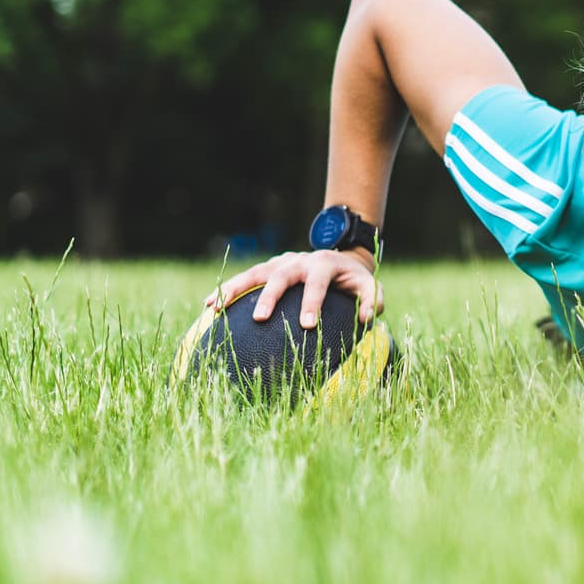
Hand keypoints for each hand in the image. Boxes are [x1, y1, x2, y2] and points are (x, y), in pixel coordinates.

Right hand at [205, 249, 382, 327]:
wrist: (341, 258)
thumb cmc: (354, 280)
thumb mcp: (370, 286)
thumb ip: (372, 301)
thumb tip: (365, 319)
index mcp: (325, 264)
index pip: (317, 283)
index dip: (312, 302)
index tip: (307, 325)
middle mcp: (299, 260)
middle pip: (281, 275)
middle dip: (270, 296)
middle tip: (259, 319)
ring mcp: (281, 262)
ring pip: (255, 272)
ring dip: (236, 288)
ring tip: (216, 306)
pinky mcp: (269, 269)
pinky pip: (246, 278)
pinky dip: (228, 289)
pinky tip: (210, 305)